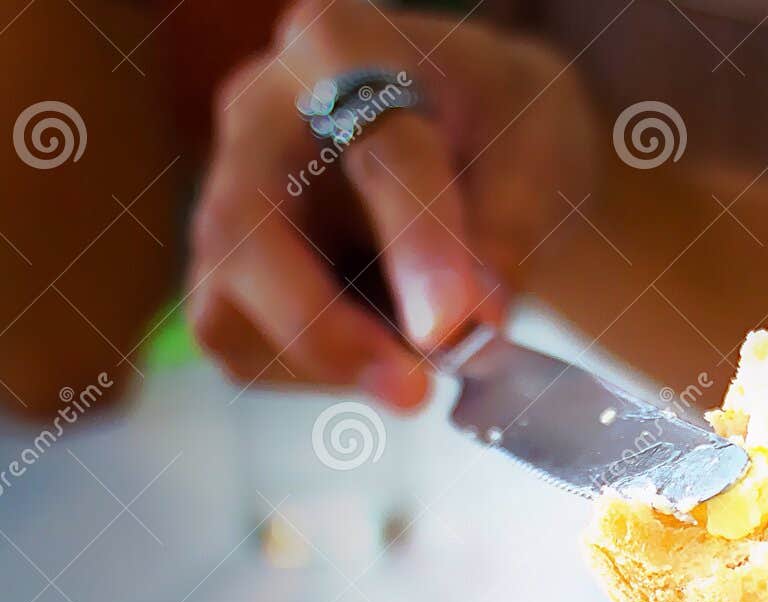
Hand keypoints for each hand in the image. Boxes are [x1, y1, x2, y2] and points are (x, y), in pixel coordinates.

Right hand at [187, 0, 599, 407]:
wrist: (478, 134)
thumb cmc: (506, 124)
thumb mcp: (540, 148)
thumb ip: (511, 225)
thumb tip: (474, 322)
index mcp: (346, 44)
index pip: (378, 151)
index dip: (417, 247)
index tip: (453, 329)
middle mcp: (263, 110)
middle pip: (245, 232)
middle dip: (325, 331)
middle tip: (416, 390)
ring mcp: (229, 190)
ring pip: (226, 304)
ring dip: (324, 363)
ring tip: (420, 369)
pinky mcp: (229, 265)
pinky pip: (243, 347)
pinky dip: (316, 375)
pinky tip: (382, 354)